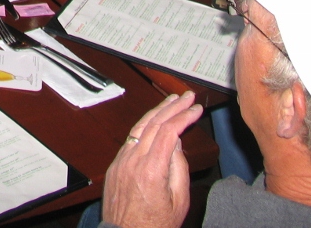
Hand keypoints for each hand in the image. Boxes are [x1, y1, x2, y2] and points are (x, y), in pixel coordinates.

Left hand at [102, 92, 201, 227]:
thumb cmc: (155, 225)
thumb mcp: (179, 201)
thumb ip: (179, 168)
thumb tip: (176, 141)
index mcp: (152, 170)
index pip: (168, 132)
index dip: (183, 116)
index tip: (196, 109)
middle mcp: (133, 161)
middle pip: (153, 123)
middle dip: (172, 106)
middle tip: (187, 96)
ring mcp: (121, 161)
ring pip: (139, 128)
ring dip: (156, 111)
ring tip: (171, 100)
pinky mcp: (115, 165)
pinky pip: (131, 140)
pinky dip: (144, 126)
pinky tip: (154, 121)